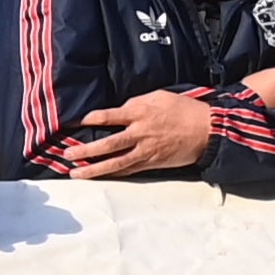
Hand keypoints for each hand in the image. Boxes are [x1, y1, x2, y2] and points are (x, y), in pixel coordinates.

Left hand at [58, 92, 216, 176]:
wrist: (208, 129)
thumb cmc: (184, 109)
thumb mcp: (159, 96)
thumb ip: (136, 102)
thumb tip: (120, 108)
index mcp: (140, 113)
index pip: (108, 117)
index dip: (89, 120)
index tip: (75, 123)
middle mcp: (139, 133)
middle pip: (106, 144)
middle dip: (84, 151)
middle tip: (66, 155)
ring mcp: (145, 151)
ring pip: (114, 163)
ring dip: (92, 170)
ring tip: (74, 174)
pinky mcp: (151, 163)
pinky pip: (127, 170)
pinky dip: (112, 174)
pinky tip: (98, 177)